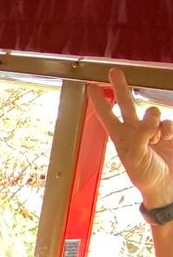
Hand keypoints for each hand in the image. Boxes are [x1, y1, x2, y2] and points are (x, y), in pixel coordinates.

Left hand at [92, 67, 172, 208]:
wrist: (167, 185)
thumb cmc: (146, 176)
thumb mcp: (136, 158)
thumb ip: (141, 136)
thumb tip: (149, 120)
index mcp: (120, 138)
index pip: (107, 115)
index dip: (100, 102)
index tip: (90, 87)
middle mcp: (134, 131)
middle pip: (127, 103)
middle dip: (121, 86)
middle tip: (114, 71)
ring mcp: (152, 131)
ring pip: (152, 111)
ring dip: (154, 120)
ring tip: (156, 137)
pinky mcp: (168, 133)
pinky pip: (168, 122)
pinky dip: (168, 129)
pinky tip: (166, 139)